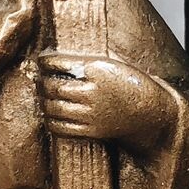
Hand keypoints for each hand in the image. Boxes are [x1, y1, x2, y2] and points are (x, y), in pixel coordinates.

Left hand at [37, 52, 174, 152]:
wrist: (150, 112)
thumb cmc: (132, 85)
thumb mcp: (112, 64)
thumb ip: (88, 62)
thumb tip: (61, 58)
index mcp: (96, 69)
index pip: (59, 63)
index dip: (45, 62)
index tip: (41, 61)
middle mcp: (91, 91)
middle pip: (53, 86)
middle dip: (41, 83)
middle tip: (39, 80)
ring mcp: (90, 112)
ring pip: (53, 107)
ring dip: (43, 102)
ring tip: (43, 97)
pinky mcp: (91, 130)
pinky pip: (61, 127)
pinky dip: (51, 121)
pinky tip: (51, 115)